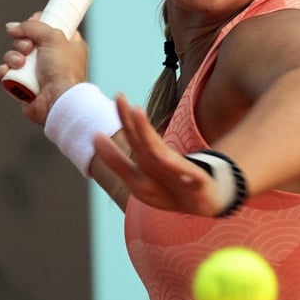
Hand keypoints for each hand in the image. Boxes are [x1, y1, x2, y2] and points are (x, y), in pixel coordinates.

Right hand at [0, 14, 88, 125]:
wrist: (57, 101)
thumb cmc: (63, 70)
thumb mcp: (53, 37)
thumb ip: (32, 27)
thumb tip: (12, 27)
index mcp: (67, 44)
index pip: (50, 27)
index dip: (39, 23)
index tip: (34, 22)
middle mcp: (52, 58)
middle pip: (27, 40)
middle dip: (22, 42)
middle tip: (28, 48)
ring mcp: (37, 72)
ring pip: (14, 55)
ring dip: (12, 57)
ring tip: (20, 64)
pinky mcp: (24, 85)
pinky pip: (7, 73)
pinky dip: (4, 71)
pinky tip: (6, 72)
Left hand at [93, 95, 225, 217]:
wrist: (204, 203)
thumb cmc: (167, 188)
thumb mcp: (137, 178)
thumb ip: (115, 160)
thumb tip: (95, 136)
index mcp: (149, 158)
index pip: (135, 136)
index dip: (125, 118)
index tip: (118, 96)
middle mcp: (164, 161)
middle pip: (151, 143)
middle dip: (141, 127)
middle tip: (132, 106)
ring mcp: (181, 172)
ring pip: (171, 161)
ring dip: (161, 151)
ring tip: (157, 145)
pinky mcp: (197, 184)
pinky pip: (193, 178)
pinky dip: (189, 175)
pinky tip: (184, 173)